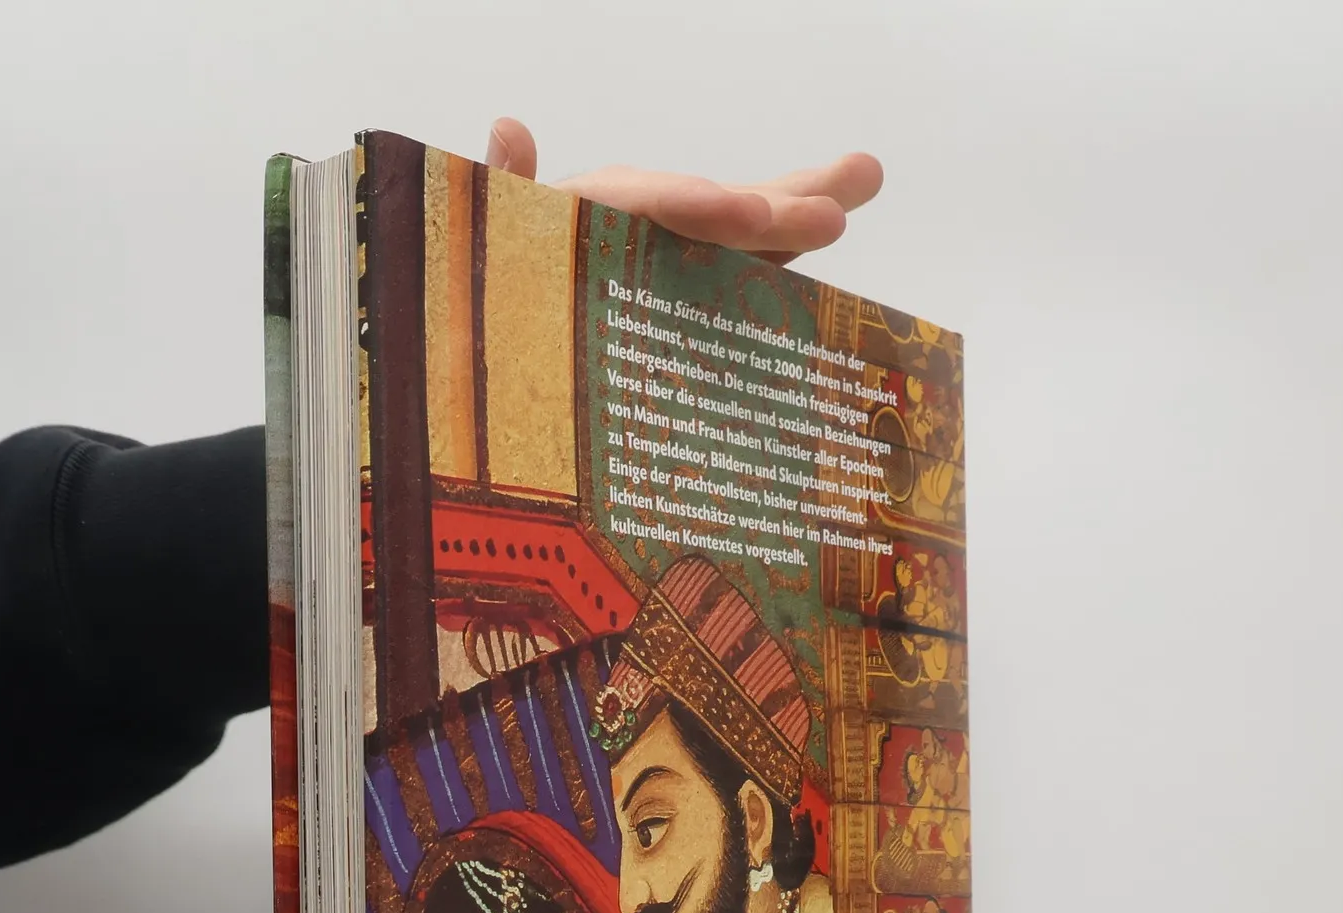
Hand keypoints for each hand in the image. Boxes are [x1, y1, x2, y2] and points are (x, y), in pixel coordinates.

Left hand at [485, 117, 881, 265]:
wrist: (477, 354)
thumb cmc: (481, 301)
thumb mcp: (482, 251)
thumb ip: (502, 199)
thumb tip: (510, 128)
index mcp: (582, 218)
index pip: (643, 202)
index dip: (696, 206)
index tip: (749, 218)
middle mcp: (632, 230)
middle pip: (708, 208)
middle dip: (774, 208)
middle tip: (839, 209)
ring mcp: (663, 261)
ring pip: (736, 234)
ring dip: (801, 211)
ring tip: (865, 178)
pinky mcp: (679, 297)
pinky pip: (733, 278)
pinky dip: (781, 263)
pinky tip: (836, 245)